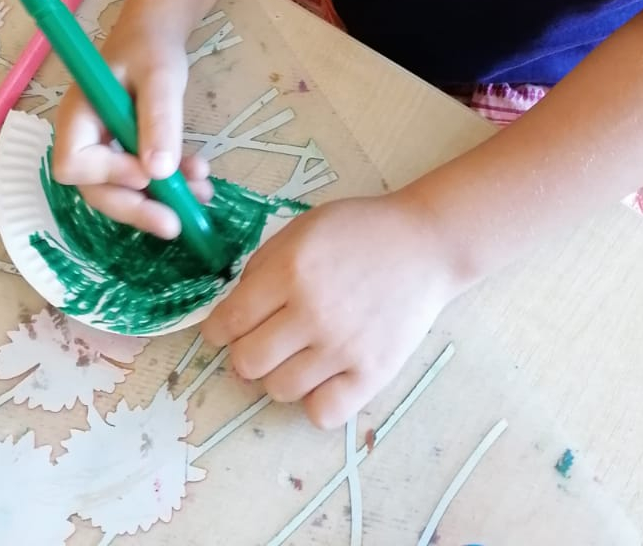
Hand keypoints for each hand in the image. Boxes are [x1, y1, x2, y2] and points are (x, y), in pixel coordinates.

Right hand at [51, 9, 211, 238]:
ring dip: (161, 199)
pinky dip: (169, 185)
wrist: (156, 33)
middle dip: (137, 207)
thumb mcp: (160, 76)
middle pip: (97, 189)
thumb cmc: (150, 46)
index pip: (75, 164)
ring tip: (202, 195)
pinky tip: (199, 181)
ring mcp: (103, 149)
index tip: (149, 172)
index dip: (109, 176)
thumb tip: (158, 171)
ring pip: (124, 189)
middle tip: (175, 224)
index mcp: (77, 116)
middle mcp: (83, 138)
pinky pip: (141, 178)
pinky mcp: (124, 153)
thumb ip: (158, 119)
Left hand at [201, 193, 463, 428]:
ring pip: (279, 390)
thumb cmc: (360, 231)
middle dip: (245, 353)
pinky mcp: (373, 374)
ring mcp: (343, 348)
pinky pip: (322, 413)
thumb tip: (232, 311)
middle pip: (247, 363)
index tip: (223, 331)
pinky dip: (315, 400)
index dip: (217, 330)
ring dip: (279, 375)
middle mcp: (312, 312)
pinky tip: (323, 375)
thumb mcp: (302, 230)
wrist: (425, 244)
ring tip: (298, 354)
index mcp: (290, 271)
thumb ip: (263, 267)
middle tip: (262, 340)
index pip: (228, 322)